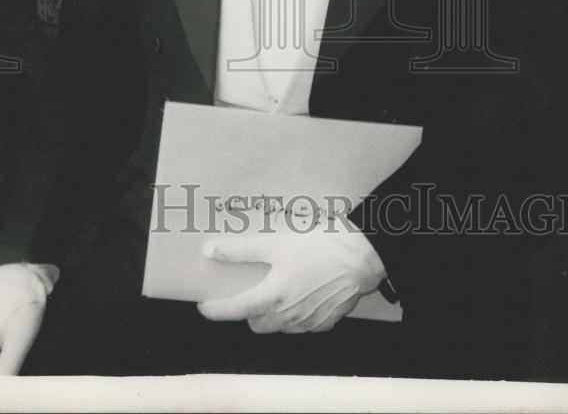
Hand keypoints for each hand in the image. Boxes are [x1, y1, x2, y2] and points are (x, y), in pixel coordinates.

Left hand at [197, 220, 384, 333]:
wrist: (363, 256)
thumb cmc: (320, 246)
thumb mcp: (276, 241)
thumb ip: (241, 250)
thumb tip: (211, 251)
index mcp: (272, 298)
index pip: (234, 311)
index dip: (215, 310)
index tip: (204, 305)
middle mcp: (288, 317)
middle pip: (257, 323)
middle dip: (249, 310)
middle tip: (250, 288)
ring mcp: (309, 322)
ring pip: (280, 325)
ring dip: (273, 312)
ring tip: (278, 286)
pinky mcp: (326, 321)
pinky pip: (302, 323)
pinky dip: (296, 312)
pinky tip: (303, 291)